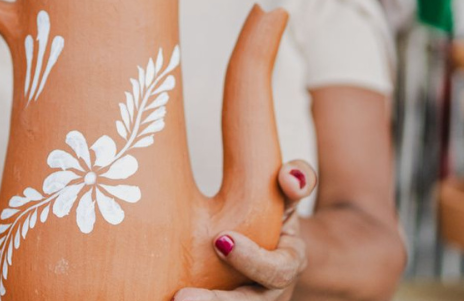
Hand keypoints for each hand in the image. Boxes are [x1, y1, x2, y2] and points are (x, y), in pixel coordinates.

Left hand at [174, 161, 317, 300]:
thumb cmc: (277, 214)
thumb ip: (299, 179)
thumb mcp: (290, 196)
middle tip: (182, 297)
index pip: (279, 271)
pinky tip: (165, 299)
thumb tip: (290, 175)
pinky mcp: (229, 299)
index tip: (221, 240)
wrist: (273, 240)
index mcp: (289, 263)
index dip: (253, 261)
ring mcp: (250, 299)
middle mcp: (271, 291)